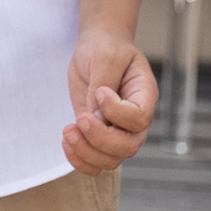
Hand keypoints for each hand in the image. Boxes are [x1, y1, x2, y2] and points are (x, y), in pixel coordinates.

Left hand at [64, 29, 156, 170]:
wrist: (96, 48)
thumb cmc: (105, 48)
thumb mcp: (105, 57)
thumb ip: (102, 85)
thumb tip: (95, 116)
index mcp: (144, 96)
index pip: (139, 119)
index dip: (117, 113)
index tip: (99, 91)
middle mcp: (135, 119)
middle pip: (128, 147)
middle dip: (99, 139)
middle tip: (79, 119)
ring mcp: (118, 131)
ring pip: (111, 161)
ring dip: (86, 152)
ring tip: (67, 131)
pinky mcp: (99, 135)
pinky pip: (94, 162)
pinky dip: (79, 160)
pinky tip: (66, 140)